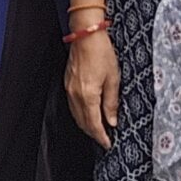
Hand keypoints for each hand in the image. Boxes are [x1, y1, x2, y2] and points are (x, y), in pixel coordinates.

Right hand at [65, 30, 119, 147]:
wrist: (86, 35)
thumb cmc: (101, 53)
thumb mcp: (113, 79)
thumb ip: (111, 102)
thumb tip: (112, 120)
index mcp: (88, 95)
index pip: (94, 124)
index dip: (101, 137)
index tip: (108, 144)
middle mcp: (75, 94)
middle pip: (83, 122)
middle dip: (93, 133)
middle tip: (104, 140)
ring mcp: (69, 88)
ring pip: (76, 115)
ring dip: (86, 125)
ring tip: (98, 129)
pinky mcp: (67, 83)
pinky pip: (73, 105)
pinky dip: (80, 114)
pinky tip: (88, 113)